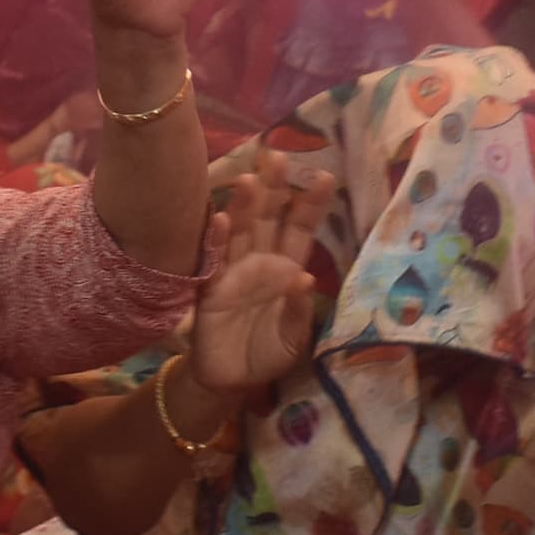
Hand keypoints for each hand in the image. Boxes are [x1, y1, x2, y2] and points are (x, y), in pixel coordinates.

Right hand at [190, 170, 331, 396]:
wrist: (230, 379)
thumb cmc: (267, 353)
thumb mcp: (293, 339)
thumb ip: (299, 310)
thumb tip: (304, 278)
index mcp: (286, 267)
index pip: (300, 228)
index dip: (310, 204)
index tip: (325, 176)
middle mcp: (260, 260)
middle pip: (267, 217)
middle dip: (273, 187)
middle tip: (277, 155)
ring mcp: (233, 270)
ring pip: (239, 230)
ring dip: (242, 206)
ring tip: (248, 180)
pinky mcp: (210, 287)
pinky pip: (213, 261)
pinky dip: (216, 240)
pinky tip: (219, 219)